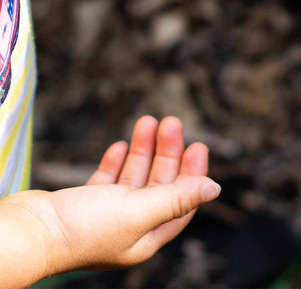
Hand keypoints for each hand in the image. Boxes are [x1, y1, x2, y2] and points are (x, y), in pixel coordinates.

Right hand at [1, 116, 218, 281]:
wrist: (27, 233)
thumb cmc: (83, 228)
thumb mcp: (139, 211)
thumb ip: (178, 198)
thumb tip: (215, 188)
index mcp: (146, 239)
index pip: (181, 204)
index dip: (192, 175)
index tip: (197, 144)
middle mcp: (128, 230)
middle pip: (158, 186)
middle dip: (167, 153)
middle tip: (172, 121)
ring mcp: (103, 218)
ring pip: (133, 178)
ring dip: (142, 150)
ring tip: (148, 120)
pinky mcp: (81, 206)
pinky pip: (107, 182)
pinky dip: (116, 162)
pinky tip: (120, 144)